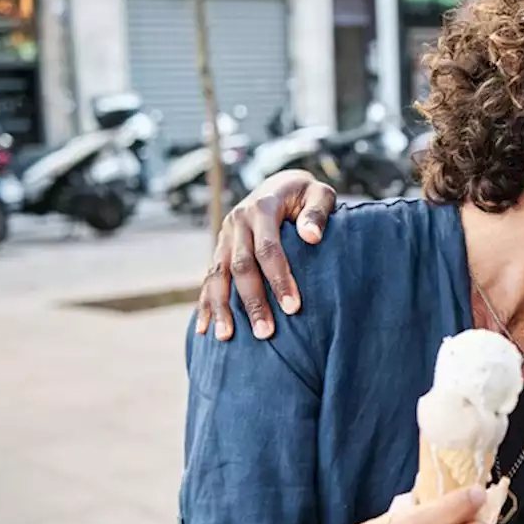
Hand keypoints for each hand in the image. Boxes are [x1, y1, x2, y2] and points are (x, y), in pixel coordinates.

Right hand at [195, 169, 336, 340]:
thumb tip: (312, 236)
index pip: (268, 248)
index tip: (293, 308)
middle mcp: (238, 221)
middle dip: (253, 302)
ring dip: (222, 307)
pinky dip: (206, 304)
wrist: (278, 185)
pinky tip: (204, 330)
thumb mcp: (319, 194)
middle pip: (241, 267)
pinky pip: (209, 279)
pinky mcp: (220, 248)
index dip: (279, 278)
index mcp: (262, 208)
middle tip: (265, 333)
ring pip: (218, 275)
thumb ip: (318, 212)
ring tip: (227, 337)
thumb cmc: (305, 196)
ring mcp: (225, 236)